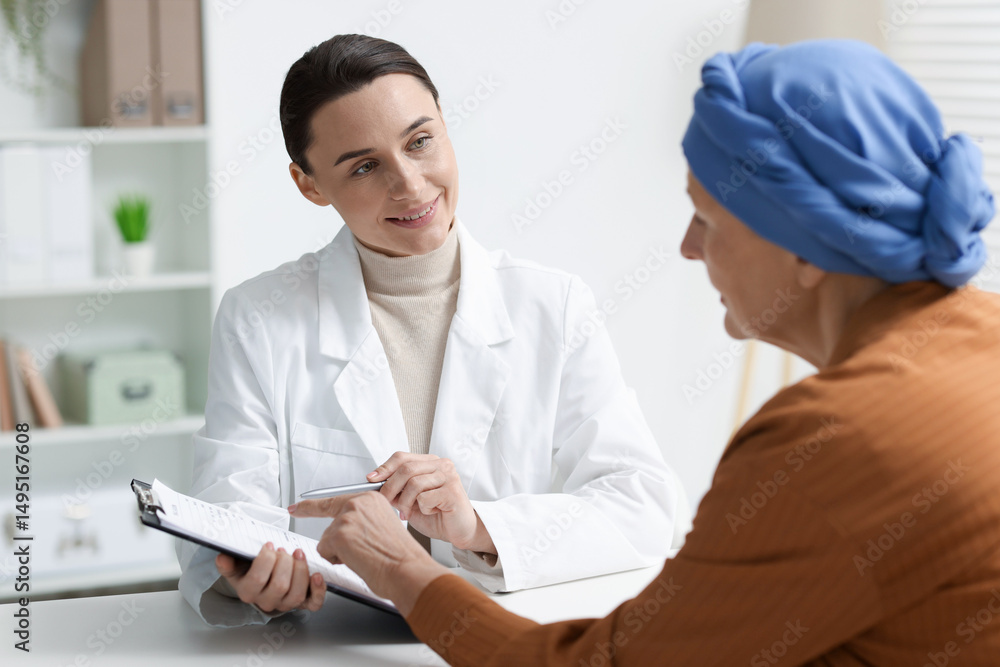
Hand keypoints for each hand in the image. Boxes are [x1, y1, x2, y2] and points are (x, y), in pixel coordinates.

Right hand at [214, 542, 325, 613]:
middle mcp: (267, 601)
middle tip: (283, 550)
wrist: (262, 579)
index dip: (265, 560)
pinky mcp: (304, 603)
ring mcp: (286, 604)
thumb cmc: (250, 569)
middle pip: (280, 586)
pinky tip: (317, 575)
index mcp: (248, 592)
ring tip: (298, 554)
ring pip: (297, 594)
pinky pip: (314, 604)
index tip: (269, 545)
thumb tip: (222, 558)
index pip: (257, 580)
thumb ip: (228, 562)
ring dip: (301, 570)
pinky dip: (318, 590)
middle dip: (284, 563)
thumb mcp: (236, 564)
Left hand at [289, 492, 448, 614]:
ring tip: (366, 555)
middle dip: (336, 540)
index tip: (296, 507)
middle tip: (355, 550)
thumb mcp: (384, 526)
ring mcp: (347, 518)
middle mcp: (358, 503)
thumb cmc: (400, 556)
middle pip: (331, 523)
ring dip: (341, 552)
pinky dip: (337, 560)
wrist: (407, 570)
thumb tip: (350, 529)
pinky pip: (324, 551)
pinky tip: (357, 559)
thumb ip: (365, 520)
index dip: (312, 506)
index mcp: (371, 498)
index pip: (335, 499)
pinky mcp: (338, 535)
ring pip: (328, 538)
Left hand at [369, 452, 495, 552]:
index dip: (384, 468)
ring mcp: (449, 476)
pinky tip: (430, 512)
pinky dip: (422, 509)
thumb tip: (375, 484)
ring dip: (405, 502)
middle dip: (390, 487)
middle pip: (406, 468)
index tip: (371, 479)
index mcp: (431, 463)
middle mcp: (442, 465)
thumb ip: (397, 491)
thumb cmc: (437, 516)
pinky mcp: (453, 491)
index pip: (402, 457)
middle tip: (385, 502)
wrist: (460, 532)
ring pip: (414, 483)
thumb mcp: (411, 501)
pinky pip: (425, 498)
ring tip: (407, 513)